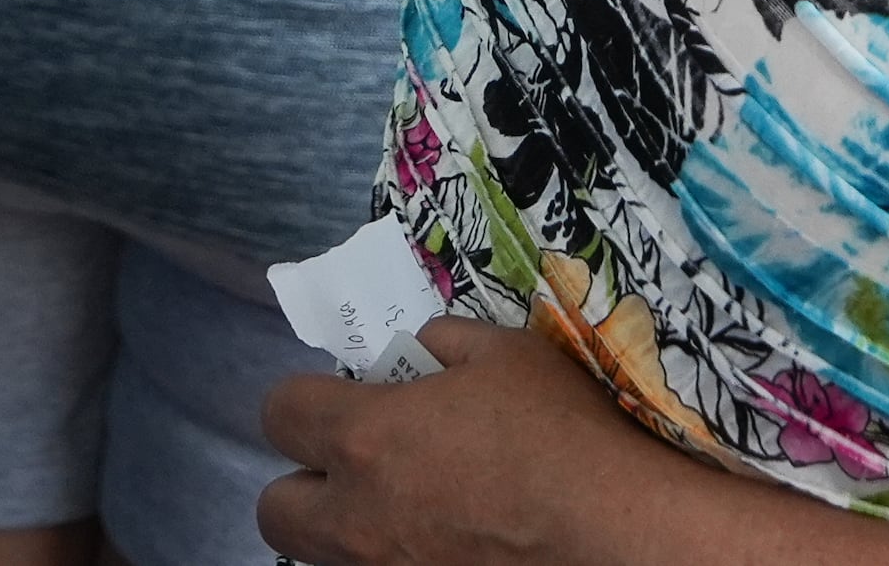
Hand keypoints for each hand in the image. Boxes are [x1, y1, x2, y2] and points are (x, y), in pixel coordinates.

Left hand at [262, 322, 687, 565]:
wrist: (615, 528)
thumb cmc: (559, 432)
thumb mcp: (504, 354)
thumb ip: (444, 343)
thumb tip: (419, 348)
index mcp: (366, 438)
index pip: (278, 414)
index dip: (303, 400)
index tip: (339, 397)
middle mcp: (358, 517)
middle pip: (273, 510)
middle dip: (302, 483)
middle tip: (353, 465)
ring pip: (321, 557)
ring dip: (344, 528)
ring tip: (399, 508)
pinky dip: (391, 556)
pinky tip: (437, 539)